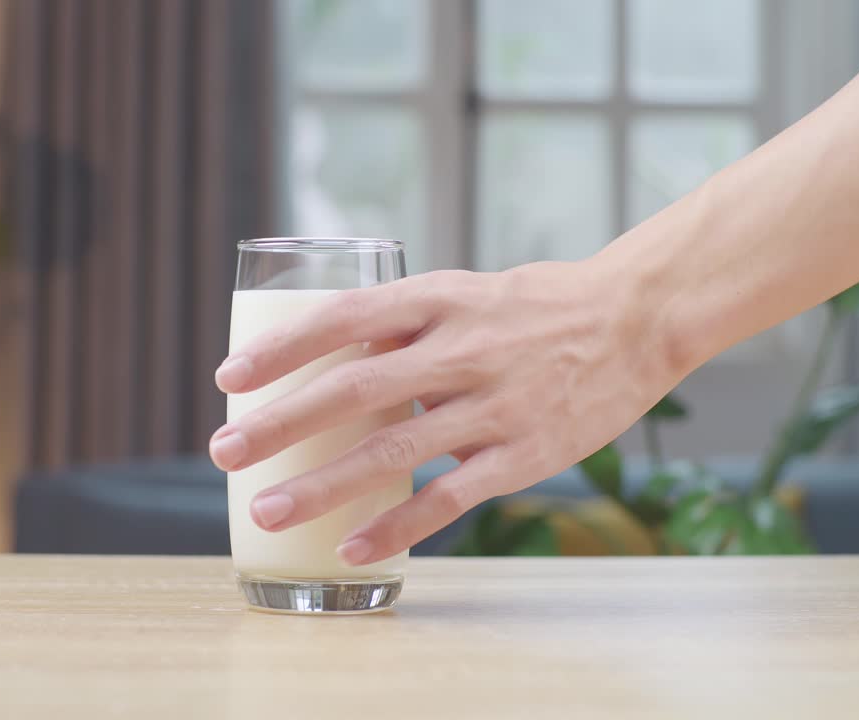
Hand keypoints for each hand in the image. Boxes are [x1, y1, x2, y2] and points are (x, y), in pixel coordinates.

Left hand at [209, 259, 680, 566]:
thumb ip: (403, 320)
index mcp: (439, 298)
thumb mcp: (465, 291)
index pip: (344, 317)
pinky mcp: (524, 455)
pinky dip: (397, 525)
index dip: (281, 347)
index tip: (228, 377)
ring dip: (323, 485)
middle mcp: (461, 349)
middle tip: (223, 450)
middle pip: (355, 388)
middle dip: (281, 421)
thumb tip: (330, 352)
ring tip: (268, 510)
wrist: (635, 321)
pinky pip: (449, 497)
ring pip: (393, 449)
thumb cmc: (536, 307)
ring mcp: (493, 406)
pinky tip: (352, 547)